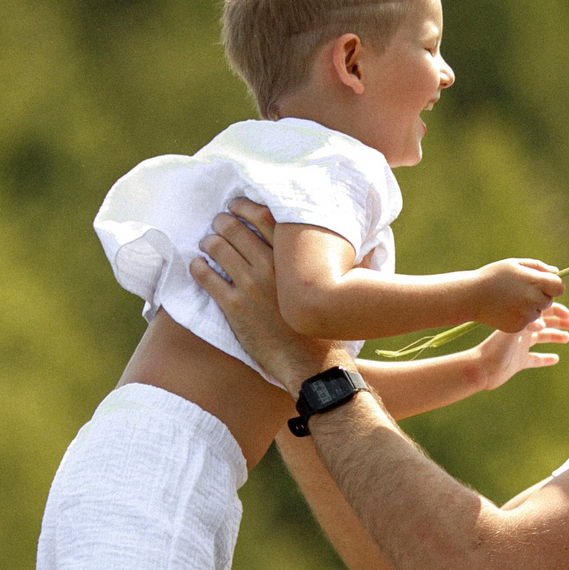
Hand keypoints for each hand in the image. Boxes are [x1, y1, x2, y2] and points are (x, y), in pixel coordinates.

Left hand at [192, 197, 347, 393]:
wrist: (313, 365)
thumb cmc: (330, 330)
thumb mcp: (346, 290)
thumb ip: (354, 265)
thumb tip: (371, 248)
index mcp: (294, 259)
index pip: (264, 217)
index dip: (245, 206)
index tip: (237, 204)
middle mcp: (271, 267)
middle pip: (236, 229)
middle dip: (222, 222)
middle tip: (218, 222)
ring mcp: (251, 286)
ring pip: (218, 250)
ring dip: (208, 242)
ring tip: (206, 242)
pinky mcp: (235, 308)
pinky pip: (208, 279)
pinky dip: (198, 268)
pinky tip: (197, 266)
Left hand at [470, 302, 568, 390]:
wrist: (481, 369)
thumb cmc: (493, 350)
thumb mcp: (510, 334)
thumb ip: (525, 325)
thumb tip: (543, 320)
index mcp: (521, 324)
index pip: (541, 313)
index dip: (557, 312)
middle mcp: (522, 333)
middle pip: (545, 324)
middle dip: (561, 323)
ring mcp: (521, 348)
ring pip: (542, 339)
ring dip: (556, 336)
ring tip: (568, 338)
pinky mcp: (519, 362)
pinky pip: (536, 359)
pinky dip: (545, 358)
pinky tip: (555, 358)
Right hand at [472, 258, 566, 332]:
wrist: (471, 296)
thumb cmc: (493, 276)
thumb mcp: (514, 264)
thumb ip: (538, 267)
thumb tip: (555, 272)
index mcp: (535, 282)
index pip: (559, 287)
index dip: (551, 285)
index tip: (540, 284)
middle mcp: (533, 299)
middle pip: (549, 301)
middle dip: (540, 296)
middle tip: (520, 291)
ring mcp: (526, 315)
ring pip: (538, 313)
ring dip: (530, 308)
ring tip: (510, 300)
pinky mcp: (519, 327)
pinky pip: (527, 323)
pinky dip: (520, 318)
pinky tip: (505, 309)